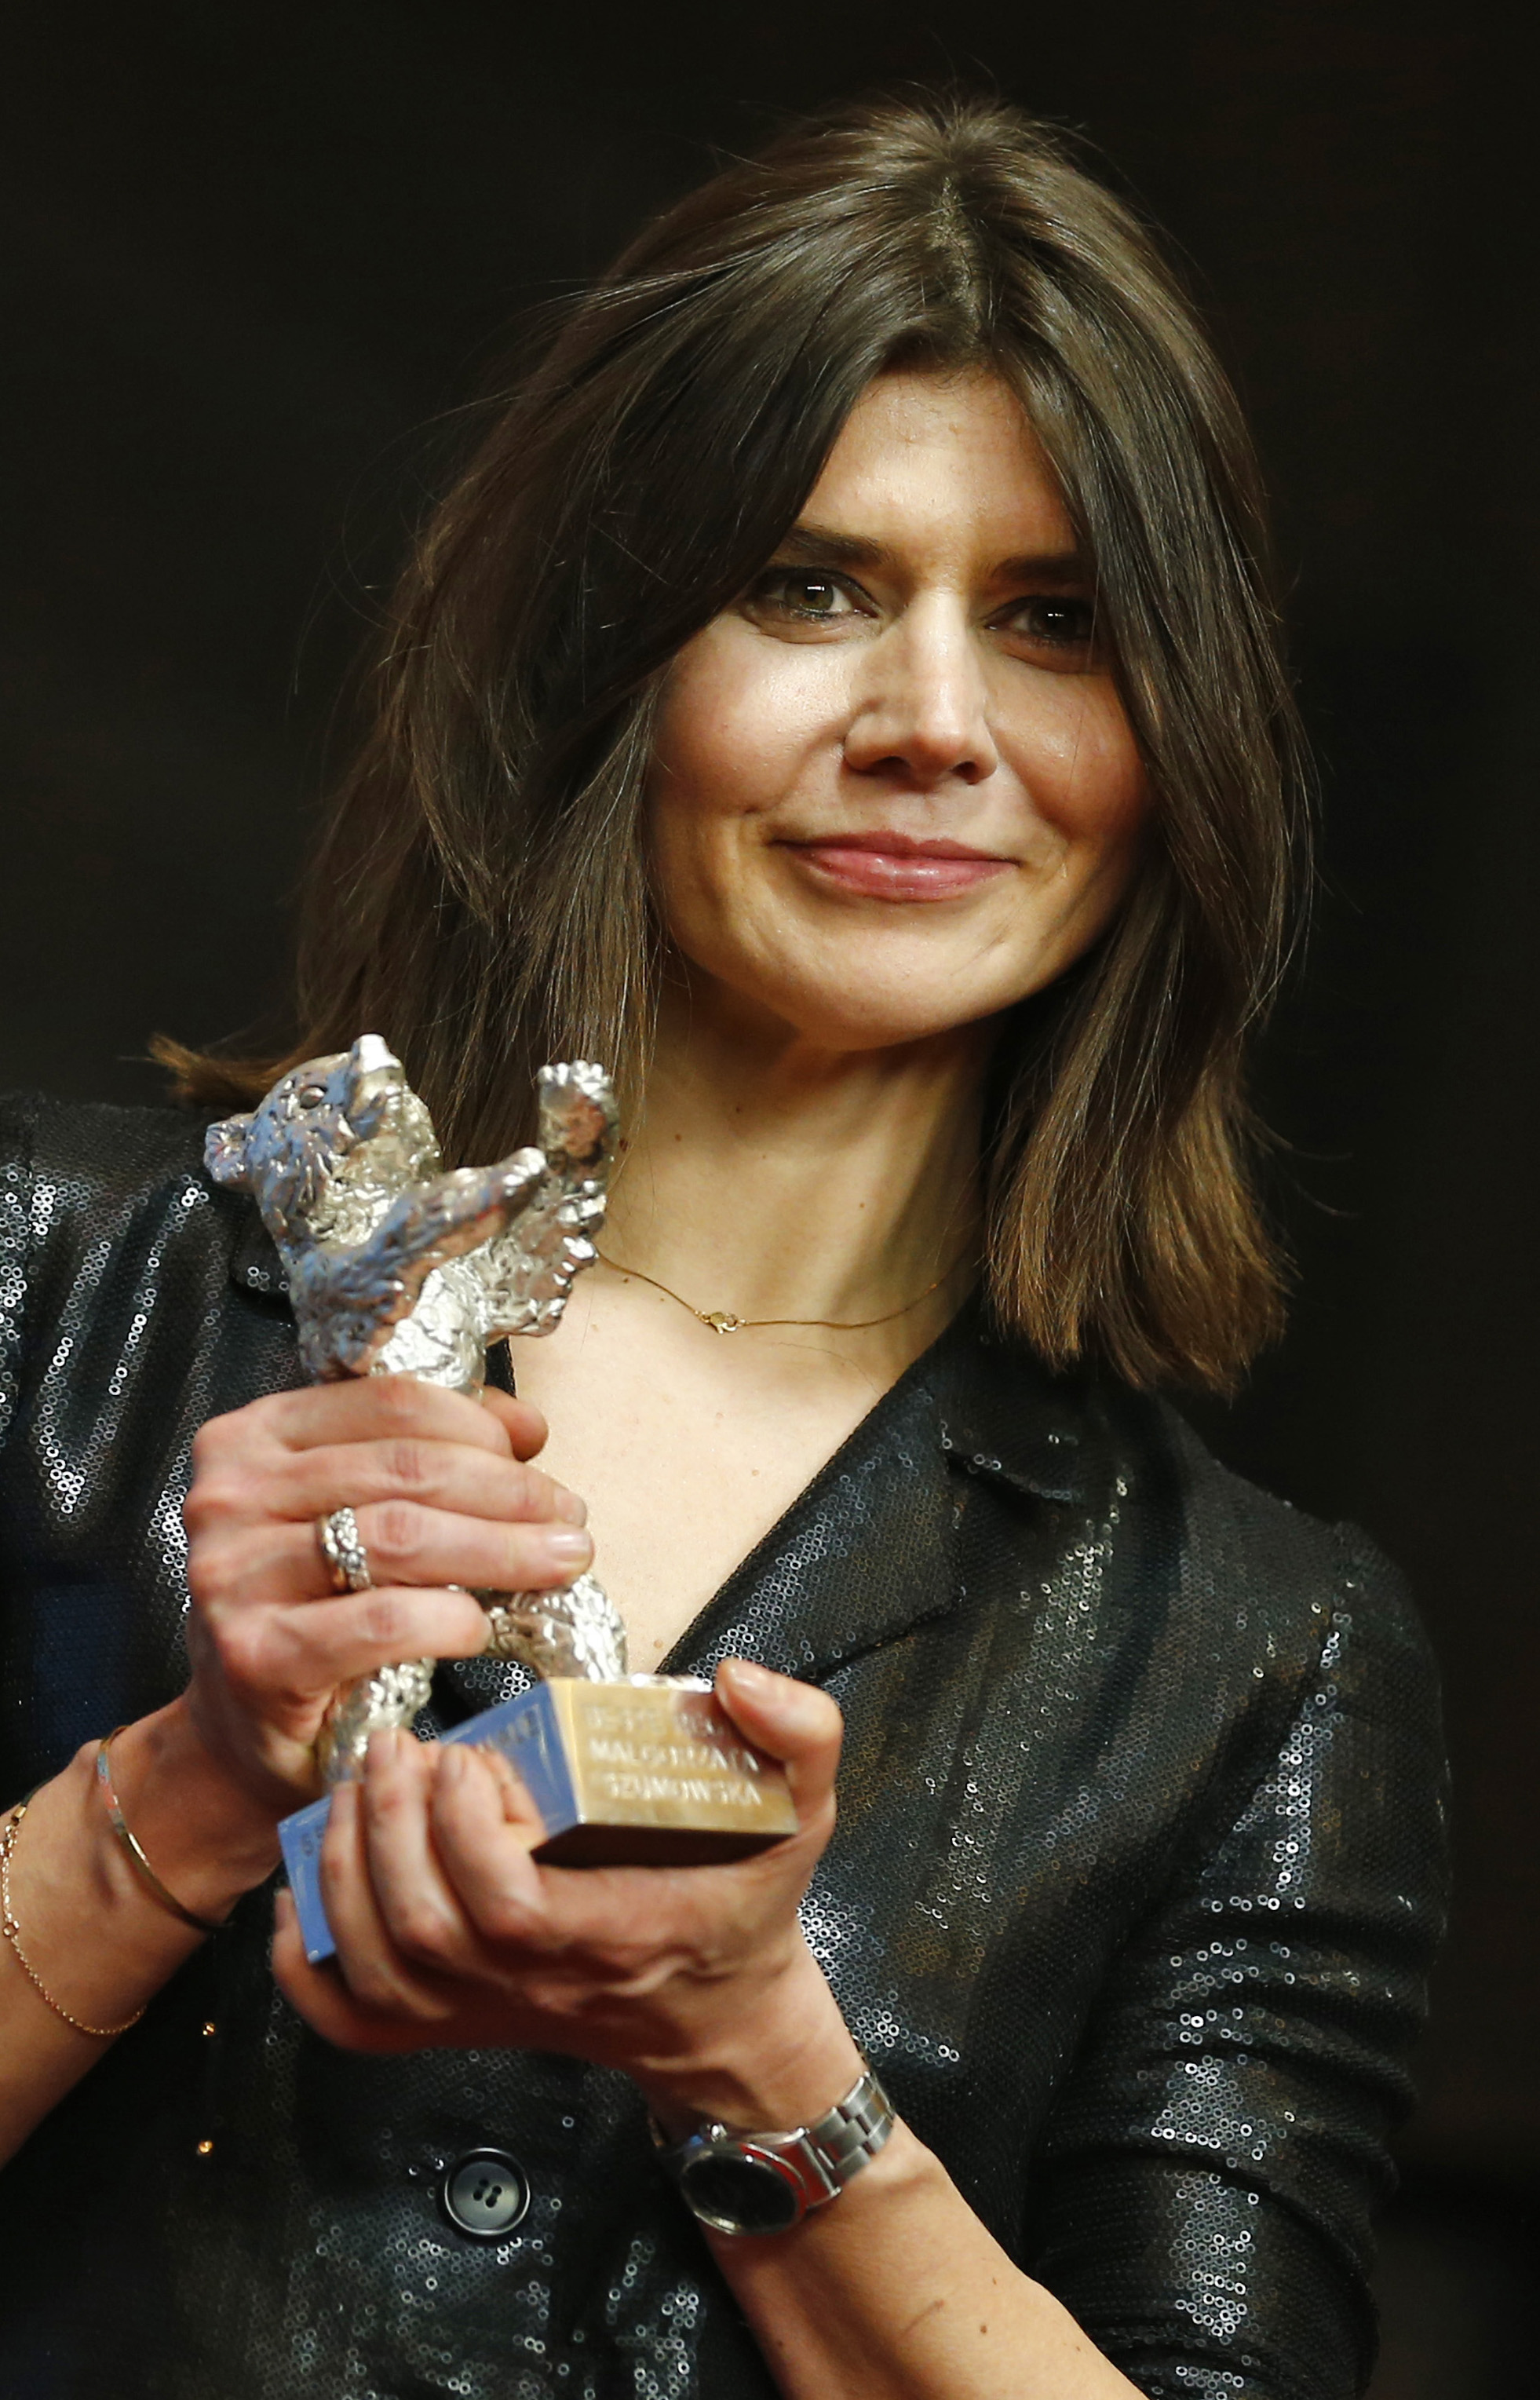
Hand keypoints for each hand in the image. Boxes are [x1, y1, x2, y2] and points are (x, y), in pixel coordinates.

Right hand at [182, 1378, 592, 1813]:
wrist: (246, 1726)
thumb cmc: (311, 1606)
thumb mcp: (357, 1509)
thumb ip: (430, 1452)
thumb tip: (527, 1426)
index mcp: (254, 1438)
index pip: (389, 1403)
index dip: (479, 1424)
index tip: (534, 1455)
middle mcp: (230, 1496)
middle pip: (406, 1470)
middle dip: (508, 1490)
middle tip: (570, 1516)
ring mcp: (232, 1576)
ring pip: (401, 1538)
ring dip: (501, 1548)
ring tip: (560, 1561)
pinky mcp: (254, 1655)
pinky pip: (383, 1622)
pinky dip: (450, 1620)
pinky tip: (483, 1627)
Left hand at [271, 1661, 860, 2126]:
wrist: (721, 2018)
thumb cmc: (748, 1901)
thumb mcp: (804, 1814)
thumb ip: (799, 1737)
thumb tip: (738, 1677)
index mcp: (621, 1934)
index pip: (513, 1909)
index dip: (467, 1835)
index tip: (466, 1755)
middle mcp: (543, 1989)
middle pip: (425, 1930)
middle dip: (389, 1829)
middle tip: (394, 1746)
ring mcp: (488, 2015)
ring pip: (378, 1971)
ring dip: (343, 1871)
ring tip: (354, 1789)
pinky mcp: (452, 2027)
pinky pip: (352, 2021)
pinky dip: (309, 1960)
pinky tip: (307, 1887)